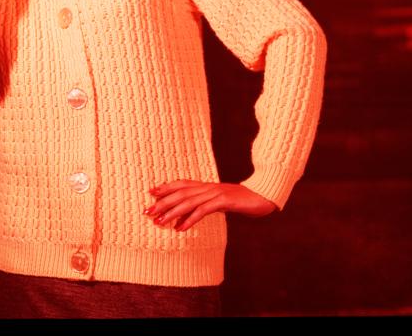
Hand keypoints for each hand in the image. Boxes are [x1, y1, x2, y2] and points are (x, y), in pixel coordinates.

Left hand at [143, 181, 276, 230]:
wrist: (264, 196)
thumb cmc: (243, 200)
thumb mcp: (222, 201)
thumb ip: (207, 204)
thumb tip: (189, 215)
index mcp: (207, 186)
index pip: (182, 184)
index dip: (166, 187)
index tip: (151, 192)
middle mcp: (208, 187)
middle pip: (180, 193)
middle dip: (162, 202)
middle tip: (147, 211)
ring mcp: (215, 193)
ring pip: (188, 202)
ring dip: (172, 212)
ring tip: (159, 222)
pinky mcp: (223, 201)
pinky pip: (203, 211)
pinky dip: (189, 219)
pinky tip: (180, 228)